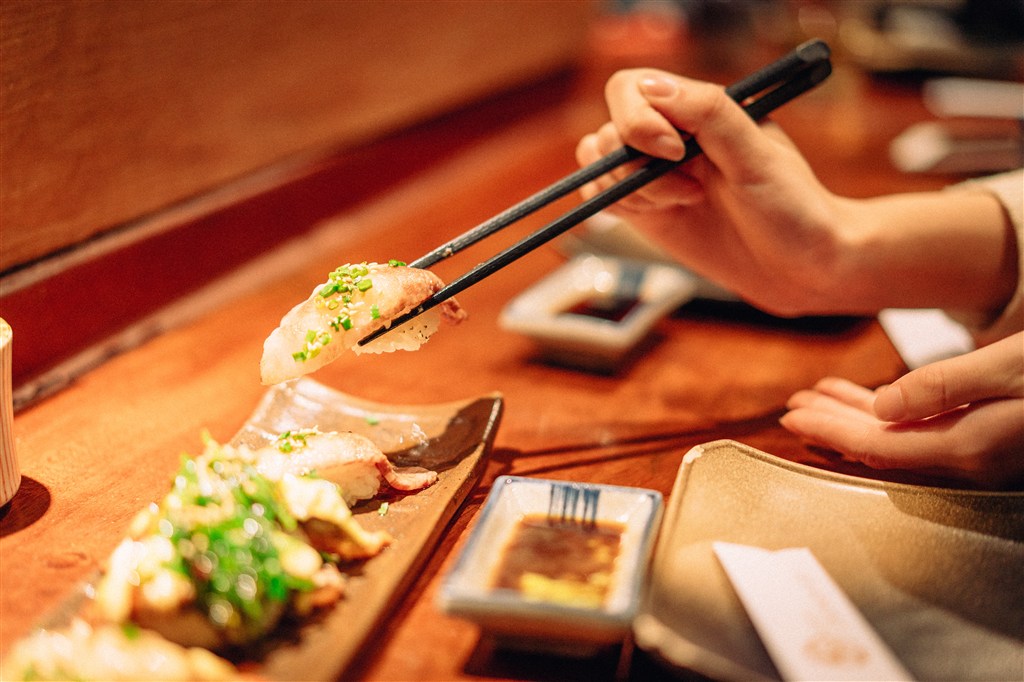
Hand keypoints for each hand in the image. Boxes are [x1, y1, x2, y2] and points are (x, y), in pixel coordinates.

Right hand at [575, 68, 850, 316]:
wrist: (801, 267)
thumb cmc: (792, 209)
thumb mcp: (757, 156)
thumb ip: (709, 114)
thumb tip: (652, 87)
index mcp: (699, 109)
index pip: (632, 90)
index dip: (638, 120)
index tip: (674, 154)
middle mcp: (670, 135)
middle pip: (609, 130)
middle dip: (636, 167)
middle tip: (690, 191)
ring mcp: (654, 173)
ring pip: (600, 165)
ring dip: (631, 191)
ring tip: (685, 203)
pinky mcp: (646, 210)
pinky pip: (603, 197)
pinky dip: (618, 207)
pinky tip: (664, 215)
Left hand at [780, 332, 1023, 485]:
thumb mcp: (1008, 369)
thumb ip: (943, 387)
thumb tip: (882, 405)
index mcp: (968, 447)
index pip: (877, 446)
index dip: (830, 432)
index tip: (792, 417)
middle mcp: (971, 461)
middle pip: (881, 446)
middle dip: (832, 425)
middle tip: (792, 407)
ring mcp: (980, 455)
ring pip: (901, 438)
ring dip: (856, 416)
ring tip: (818, 397)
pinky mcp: (987, 443)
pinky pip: (926, 432)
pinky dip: (893, 414)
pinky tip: (874, 403)